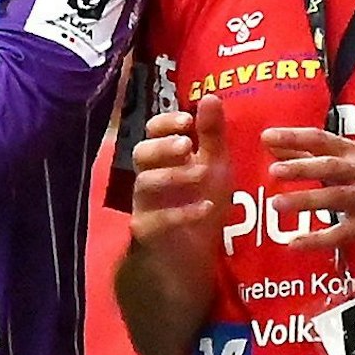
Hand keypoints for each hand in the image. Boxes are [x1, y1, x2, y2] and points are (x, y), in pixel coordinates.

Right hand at [128, 95, 230, 256]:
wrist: (194, 258)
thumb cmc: (201, 204)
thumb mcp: (214, 166)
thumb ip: (212, 134)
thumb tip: (210, 96)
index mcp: (164, 158)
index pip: (152, 131)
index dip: (165, 123)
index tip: (187, 120)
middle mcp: (149, 177)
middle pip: (140, 153)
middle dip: (162, 146)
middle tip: (186, 145)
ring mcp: (145, 205)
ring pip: (144, 184)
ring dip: (173, 176)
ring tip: (201, 175)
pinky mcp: (147, 233)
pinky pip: (154, 221)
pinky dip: (180, 213)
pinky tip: (205, 209)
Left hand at [263, 127, 354, 249]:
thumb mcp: (350, 159)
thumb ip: (310, 153)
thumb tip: (273, 144)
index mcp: (352, 154)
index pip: (320, 139)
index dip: (294, 137)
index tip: (267, 136)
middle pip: (329, 167)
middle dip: (302, 168)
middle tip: (274, 171)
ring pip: (333, 199)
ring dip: (305, 201)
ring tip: (277, 204)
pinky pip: (340, 234)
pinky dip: (317, 240)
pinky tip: (294, 244)